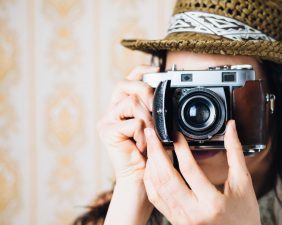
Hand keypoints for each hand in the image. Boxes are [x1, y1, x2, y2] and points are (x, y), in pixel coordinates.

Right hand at [97, 65, 158, 181]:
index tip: (156, 69)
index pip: (127, 81)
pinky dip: (144, 135)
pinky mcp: (107, 131)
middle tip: (156, 109)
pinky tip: (142, 147)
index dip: (140, 71)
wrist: (139, 179)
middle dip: (146, 92)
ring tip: (149, 136)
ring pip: (132, 102)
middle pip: (125, 85)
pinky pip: (134, 122)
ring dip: (148, 119)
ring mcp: (107, 121)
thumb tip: (164, 94)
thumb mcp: (154, 127)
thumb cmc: (148, 155)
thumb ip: (153, 110)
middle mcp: (111, 112)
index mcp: (121, 108)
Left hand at [143, 120, 260, 224]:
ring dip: (151, 165)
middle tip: (152, 133)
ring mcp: (182, 219)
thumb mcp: (243, 182)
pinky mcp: (176, 222)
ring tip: (150, 146)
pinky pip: (157, 200)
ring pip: (157, 189)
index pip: (190, 170)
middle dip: (156, 153)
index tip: (176, 133)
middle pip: (166, 179)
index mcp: (212, 203)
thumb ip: (235, 152)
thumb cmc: (245, 214)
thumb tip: (231, 126)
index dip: (181, 149)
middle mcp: (193, 213)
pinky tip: (152, 167)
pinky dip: (151, 181)